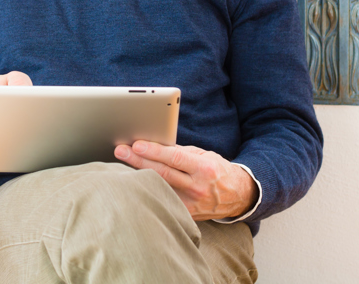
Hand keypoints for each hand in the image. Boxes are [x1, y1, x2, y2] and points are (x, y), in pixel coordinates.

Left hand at [114, 141, 257, 220]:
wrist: (238, 196)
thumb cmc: (217, 170)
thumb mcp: (204, 155)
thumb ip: (181, 152)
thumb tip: (155, 145)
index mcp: (204, 169)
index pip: (175, 158)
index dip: (154, 151)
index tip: (136, 144)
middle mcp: (197, 188)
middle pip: (162, 173)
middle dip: (139, 160)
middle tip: (121, 150)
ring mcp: (191, 204)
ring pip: (159, 188)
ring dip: (138, 176)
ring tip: (120, 164)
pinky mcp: (187, 215)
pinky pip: (164, 201)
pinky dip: (149, 190)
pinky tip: (134, 183)